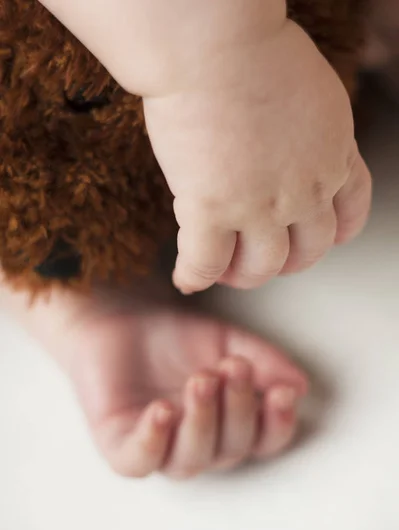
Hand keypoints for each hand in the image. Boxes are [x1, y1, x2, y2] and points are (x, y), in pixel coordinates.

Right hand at [144, 21, 371, 292]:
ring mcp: (260, 207)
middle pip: (307, 251)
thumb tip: (288, 146)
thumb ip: (311, 133)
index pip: (350, 214)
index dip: (332, 235)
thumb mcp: (314, 94)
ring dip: (242, 276)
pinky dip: (194, 277)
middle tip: (260, 259)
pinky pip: (205, 264)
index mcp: (334, 156)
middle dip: (285, 263)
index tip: (316, 240)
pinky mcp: (211, 211)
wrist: (216, 45)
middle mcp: (305, 190)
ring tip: (222, 270)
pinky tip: (185, 279)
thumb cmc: (256, 52)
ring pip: (260, 267)